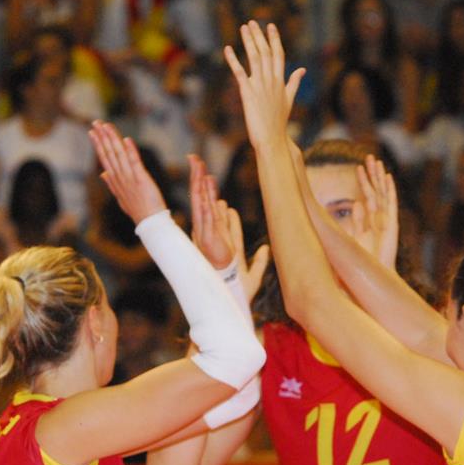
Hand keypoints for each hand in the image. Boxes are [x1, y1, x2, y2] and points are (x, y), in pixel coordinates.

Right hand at [89, 120, 167, 223]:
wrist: (149, 223)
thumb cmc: (137, 209)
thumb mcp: (121, 197)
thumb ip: (111, 183)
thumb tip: (103, 173)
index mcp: (115, 180)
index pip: (104, 158)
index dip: (98, 144)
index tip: (92, 132)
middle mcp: (120, 178)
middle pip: (109, 154)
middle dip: (102, 137)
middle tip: (95, 122)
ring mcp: (129, 178)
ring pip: (119, 155)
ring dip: (112, 139)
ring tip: (106, 126)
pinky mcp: (141, 179)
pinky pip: (135, 162)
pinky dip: (131, 151)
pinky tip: (126, 140)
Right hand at [189, 154, 269, 298]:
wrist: (232, 302)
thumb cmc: (239, 293)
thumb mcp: (254, 274)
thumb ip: (261, 261)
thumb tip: (267, 250)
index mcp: (223, 240)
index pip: (218, 213)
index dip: (214, 197)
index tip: (211, 181)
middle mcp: (213, 236)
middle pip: (206, 203)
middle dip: (201, 183)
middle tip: (197, 162)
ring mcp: (209, 236)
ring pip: (203, 204)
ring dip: (200, 184)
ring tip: (197, 164)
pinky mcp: (208, 238)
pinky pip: (205, 214)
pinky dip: (203, 198)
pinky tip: (203, 182)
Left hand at [223, 22, 304, 148]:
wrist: (272, 139)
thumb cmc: (279, 122)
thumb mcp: (289, 99)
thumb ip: (294, 82)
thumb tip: (303, 70)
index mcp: (280, 81)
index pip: (278, 54)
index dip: (274, 39)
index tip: (271, 26)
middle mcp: (271, 80)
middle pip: (266, 52)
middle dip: (259, 36)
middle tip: (252, 22)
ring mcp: (260, 86)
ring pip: (254, 58)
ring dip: (248, 42)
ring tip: (244, 28)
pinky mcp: (248, 93)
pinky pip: (239, 73)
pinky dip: (233, 60)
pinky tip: (227, 49)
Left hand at [353, 155, 398, 268]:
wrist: (375, 273)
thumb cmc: (364, 259)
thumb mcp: (355, 237)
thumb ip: (356, 220)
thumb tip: (356, 203)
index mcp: (369, 220)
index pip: (366, 195)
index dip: (363, 181)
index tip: (358, 167)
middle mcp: (379, 216)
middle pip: (375, 190)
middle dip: (372, 174)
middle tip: (369, 157)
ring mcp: (386, 218)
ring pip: (382, 192)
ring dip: (379, 177)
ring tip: (376, 161)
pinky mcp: (391, 222)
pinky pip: (390, 203)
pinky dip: (389, 190)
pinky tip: (387, 177)